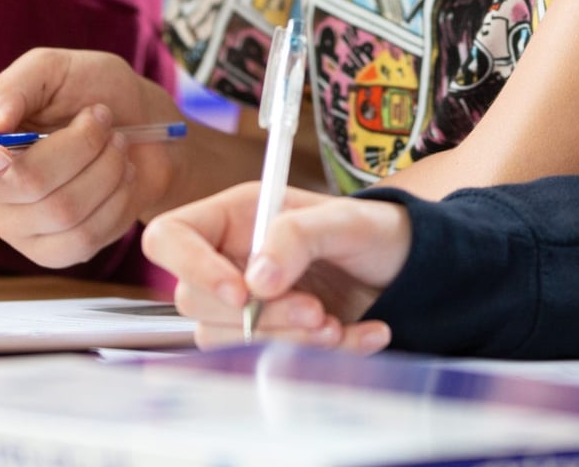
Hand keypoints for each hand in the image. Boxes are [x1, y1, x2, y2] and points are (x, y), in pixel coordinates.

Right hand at [0, 48, 184, 268]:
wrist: (144, 122)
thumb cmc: (89, 89)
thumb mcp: (51, 69)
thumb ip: (12, 89)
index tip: (2, 152)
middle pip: (20, 187)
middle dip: (77, 144)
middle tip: (100, 117)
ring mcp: (21, 229)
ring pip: (61, 212)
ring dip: (105, 167)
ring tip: (117, 142)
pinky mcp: (57, 251)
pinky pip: (84, 238)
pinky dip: (116, 198)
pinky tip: (121, 175)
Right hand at [141, 182, 410, 351]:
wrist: (408, 268)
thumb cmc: (374, 230)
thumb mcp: (345, 220)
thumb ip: (297, 236)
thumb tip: (255, 280)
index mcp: (234, 217)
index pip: (170, 238)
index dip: (190, 266)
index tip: (242, 292)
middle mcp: (230, 260)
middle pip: (196, 300)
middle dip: (259, 314)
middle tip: (315, 309)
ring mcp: (246, 304)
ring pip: (227, 339)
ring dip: (285, 339)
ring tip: (336, 325)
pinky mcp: (269, 339)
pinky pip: (267, 361)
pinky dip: (318, 356)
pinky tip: (362, 334)